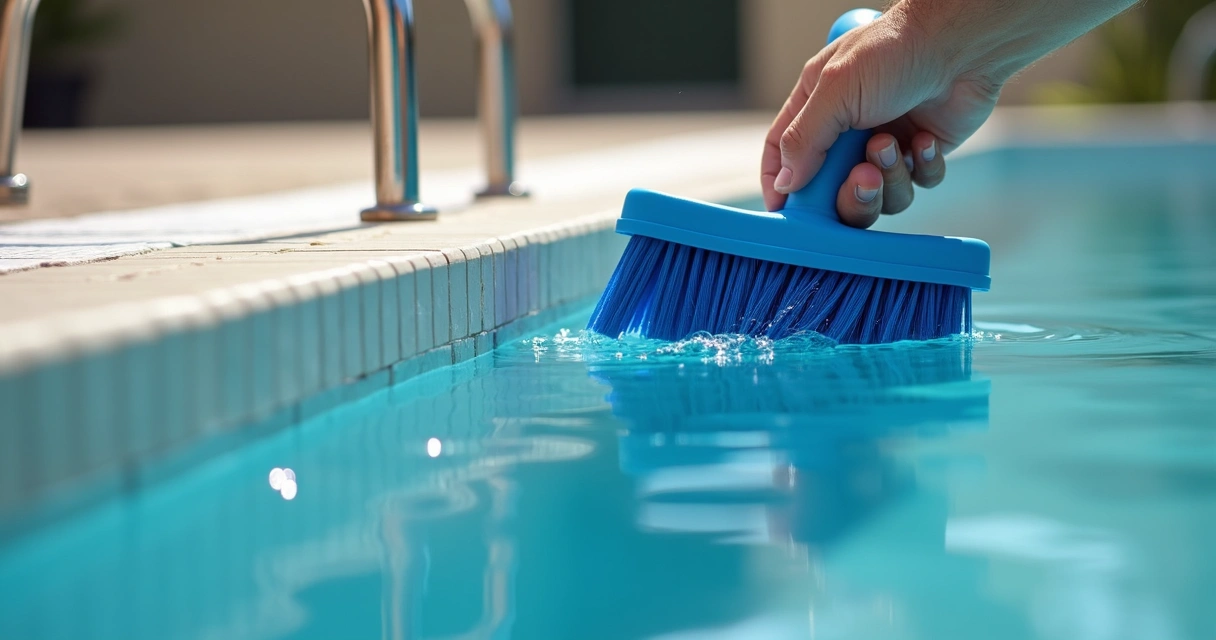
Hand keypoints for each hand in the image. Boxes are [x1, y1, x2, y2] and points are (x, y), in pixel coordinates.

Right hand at [761, 5, 1000, 227]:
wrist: (962, 44)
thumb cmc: (895, 51)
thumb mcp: (836, 90)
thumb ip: (804, 140)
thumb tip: (784, 184)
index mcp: (817, 106)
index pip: (782, 151)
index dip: (778, 182)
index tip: (781, 211)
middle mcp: (848, 130)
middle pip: (832, 190)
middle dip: (848, 194)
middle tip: (864, 179)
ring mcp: (887, 144)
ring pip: (877, 196)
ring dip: (888, 177)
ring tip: (895, 144)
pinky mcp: (922, 153)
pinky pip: (917, 184)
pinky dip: (923, 167)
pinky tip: (927, 138)